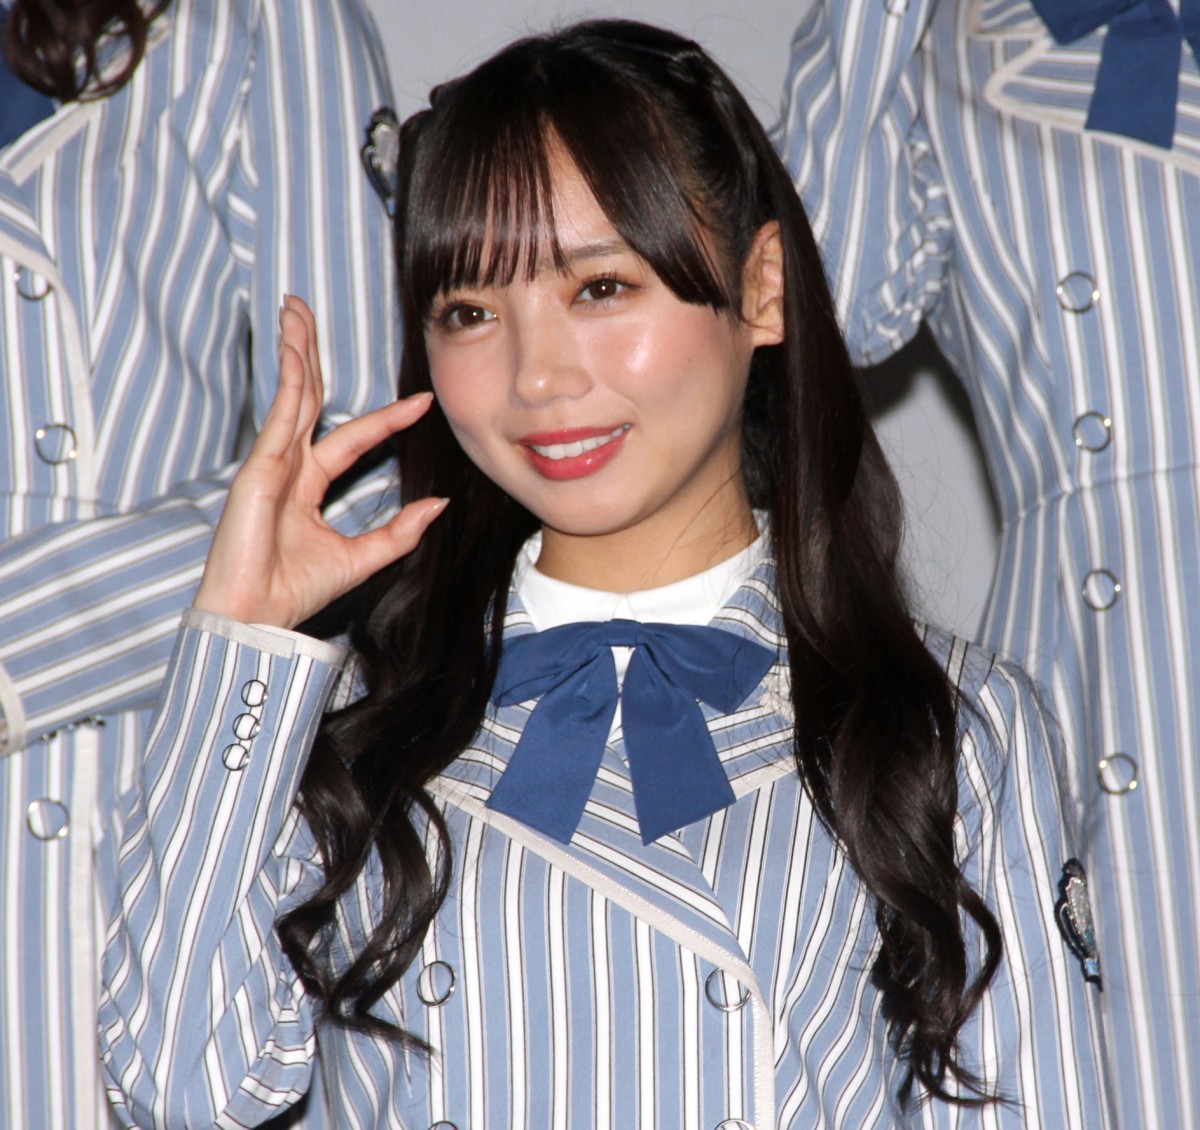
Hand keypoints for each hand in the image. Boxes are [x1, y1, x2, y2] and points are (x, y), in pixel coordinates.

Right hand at [194, 295, 444, 628]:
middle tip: (309, 310)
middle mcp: (288, 467)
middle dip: (310, 353)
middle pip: (308, 398)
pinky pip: (281, 416)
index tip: (422, 401)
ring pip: (291, 396)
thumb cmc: (296, 591)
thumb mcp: (361, 558)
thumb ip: (398, 532)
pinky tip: (298, 351)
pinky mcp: (257, 468)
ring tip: (296, 309)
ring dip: (295, 350)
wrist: (257, 617)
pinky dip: (291, 382)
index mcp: (309, 484)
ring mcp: (270, 464)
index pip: (353, 437)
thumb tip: (437, 504)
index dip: (387, 418)